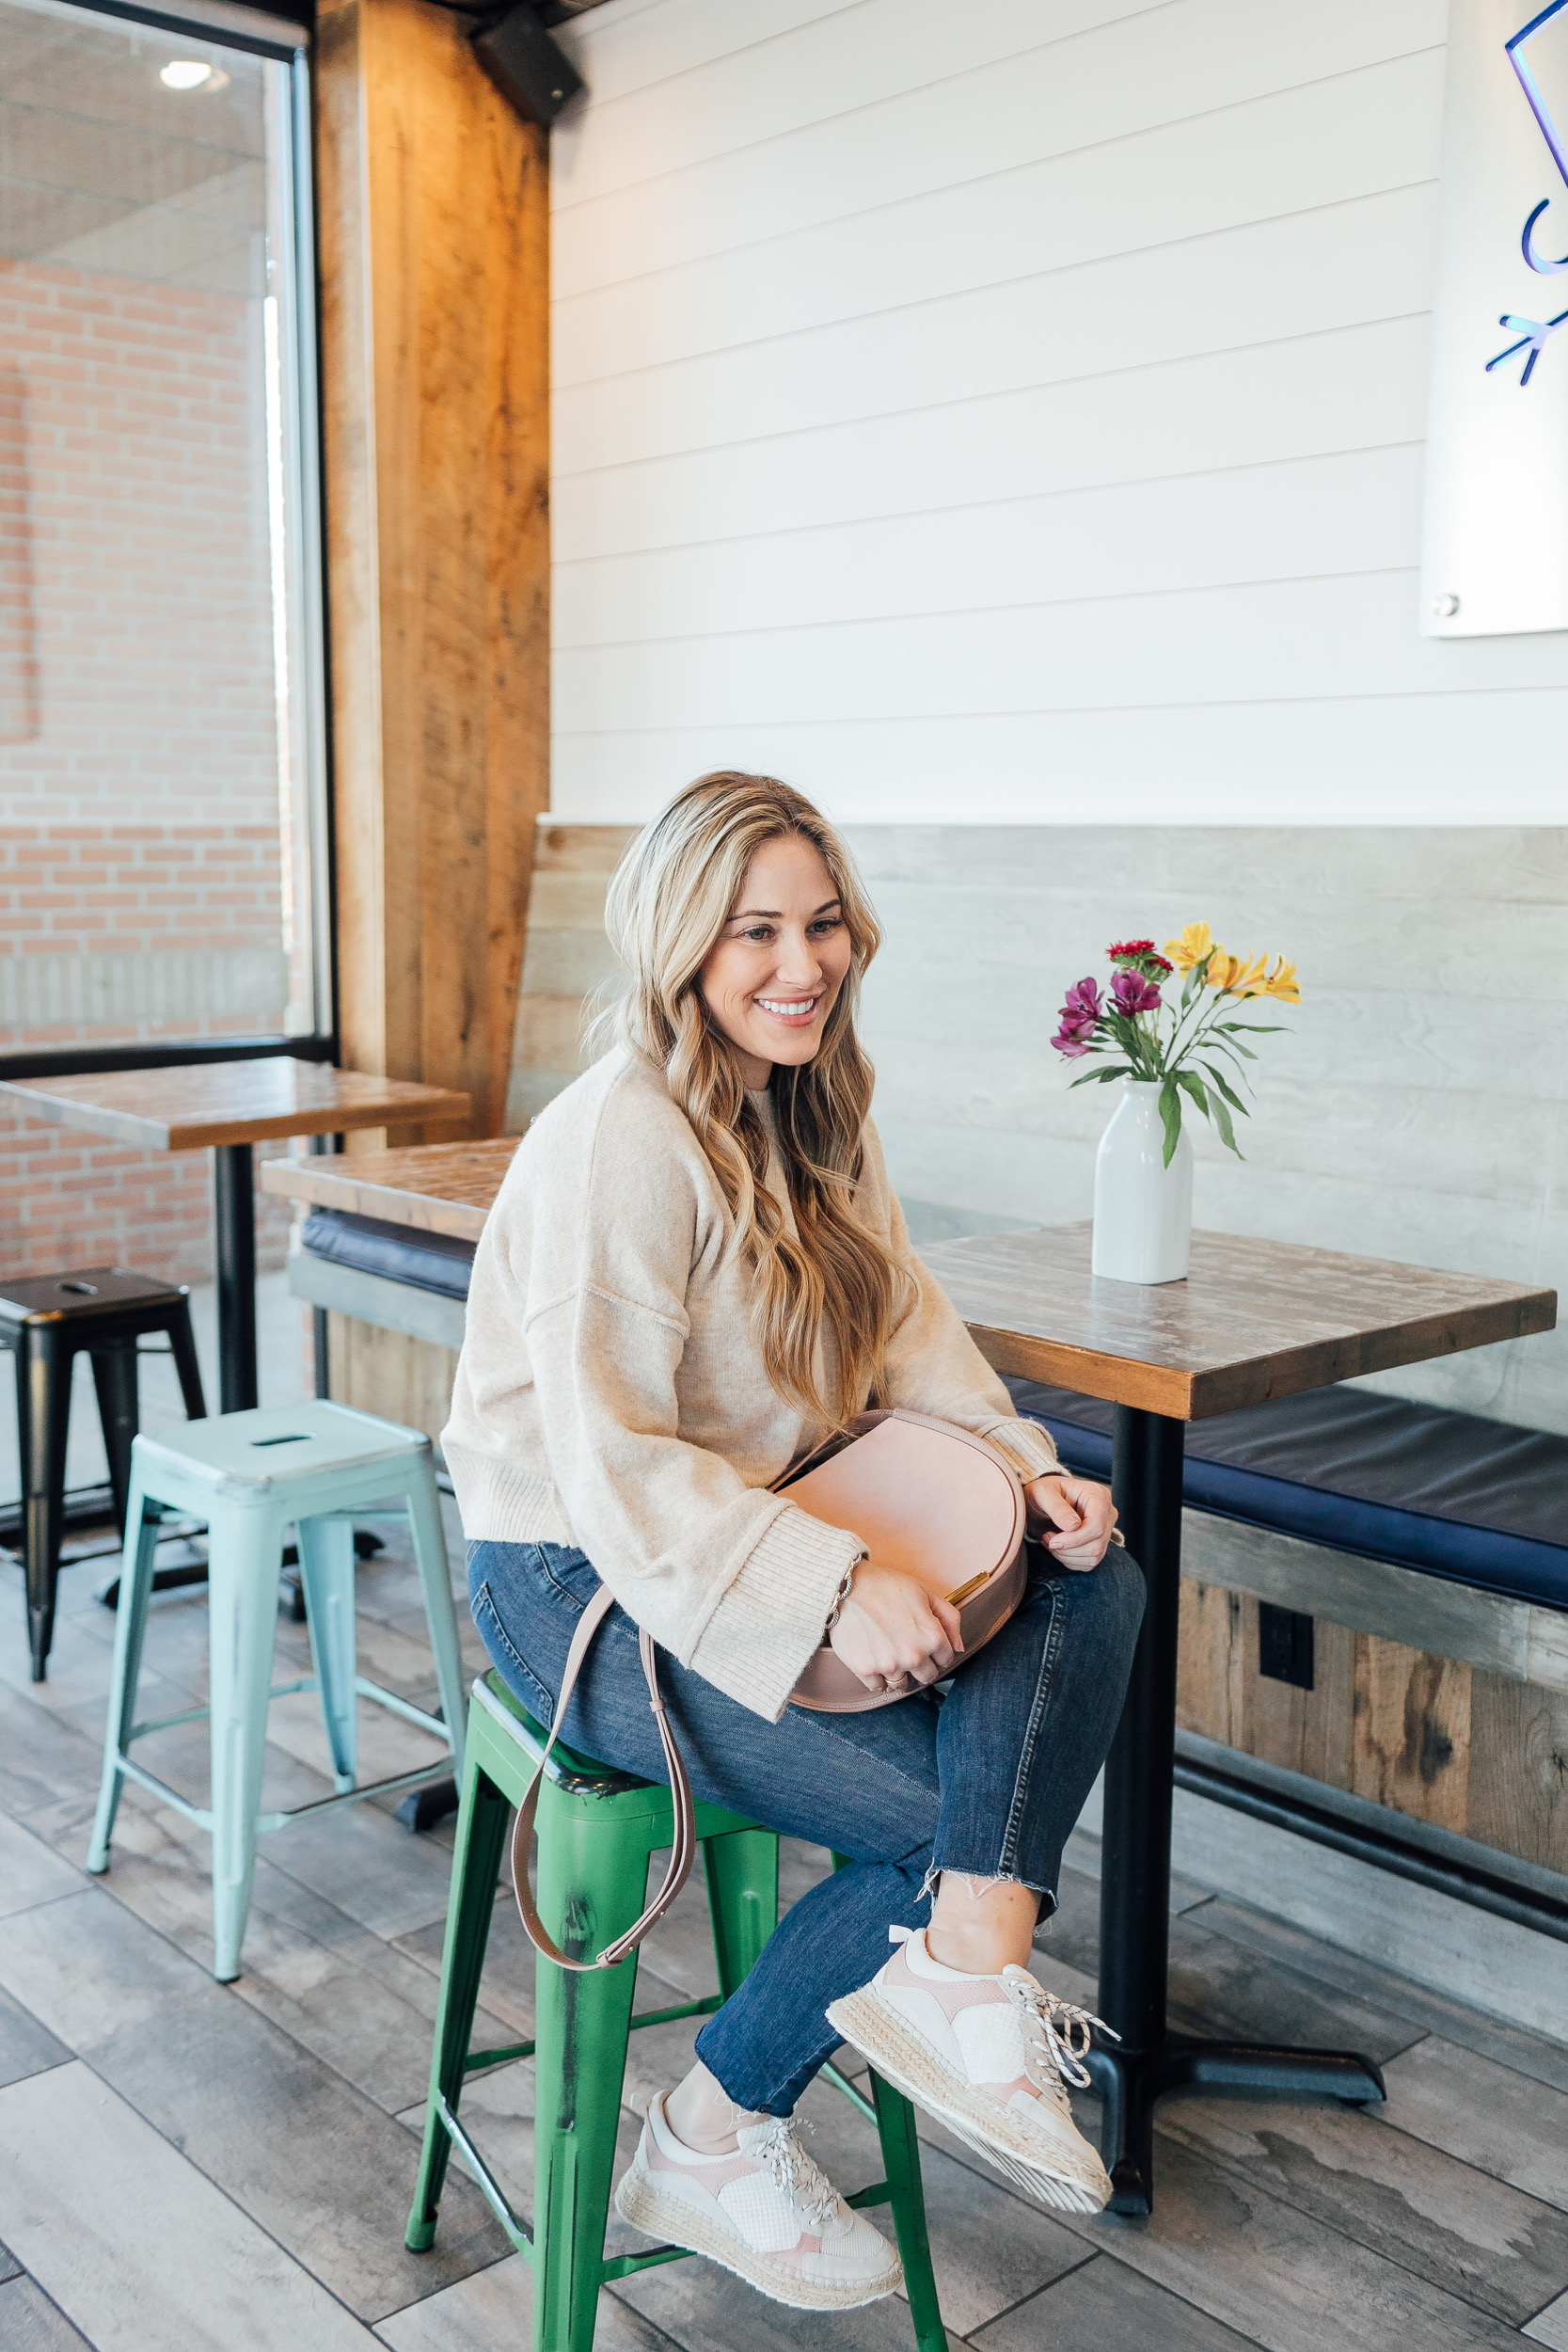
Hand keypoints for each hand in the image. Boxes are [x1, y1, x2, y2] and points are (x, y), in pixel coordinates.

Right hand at [828, 1560, 964, 1695]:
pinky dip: (878, 1677)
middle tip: (909, 1649)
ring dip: (901, 1674)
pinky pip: (878, 1687)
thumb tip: (960, 1648)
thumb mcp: (926, 1592)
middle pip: (927, 1677)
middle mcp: (913, 1656)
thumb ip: (950, 1619)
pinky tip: (876, 1660)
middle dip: (922, 1665)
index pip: (946, 1659)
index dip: (938, 1650)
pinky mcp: (865, 1670)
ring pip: (903, 1685)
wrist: (846, 1585)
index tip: (926, 1642)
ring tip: (892, 1656)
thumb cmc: (887, 1585)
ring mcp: (889, 1665)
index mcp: (932, 1637)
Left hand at [1024, 1472, 1117, 1571]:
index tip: (1053, 1541)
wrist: (1041, 1502)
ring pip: (1094, 1556)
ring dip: (1067, 1556)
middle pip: (1097, 1544)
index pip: (1096, 1526)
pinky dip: (1069, 1560)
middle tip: (1047, 1538)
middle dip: (1068, 1549)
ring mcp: (1105, 1529)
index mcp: (1098, 1495)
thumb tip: (1073, 1526)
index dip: (1075, 1539)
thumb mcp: (1043, 1493)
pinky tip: (1058, 1548)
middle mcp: (1107, 1512)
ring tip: (1050, 1541)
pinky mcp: (1099, 1543)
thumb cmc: (1043, 1493)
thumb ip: (1056, 1507)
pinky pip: (1089, 1562)